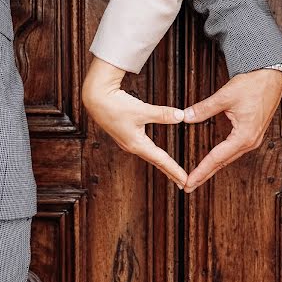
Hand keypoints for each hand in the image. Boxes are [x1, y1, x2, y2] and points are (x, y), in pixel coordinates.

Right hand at [82, 57, 186, 188]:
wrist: (95, 98)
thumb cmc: (115, 105)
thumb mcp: (141, 110)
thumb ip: (162, 114)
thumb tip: (181, 116)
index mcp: (136, 144)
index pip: (161, 160)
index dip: (174, 170)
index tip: (185, 181)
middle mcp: (132, 146)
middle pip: (156, 161)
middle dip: (170, 172)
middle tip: (183, 183)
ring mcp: (127, 141)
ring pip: (149, 156)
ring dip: (162, 164)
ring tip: (172, 171)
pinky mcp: (125, 134)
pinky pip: (144, 148)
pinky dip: (153, 154)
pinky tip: (155, 154)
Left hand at [183, 69, 281, 192]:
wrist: (272, 76)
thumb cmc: (253, 84)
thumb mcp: (225, 96)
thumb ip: (204, 109)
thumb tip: (185, 117)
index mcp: (244, 136)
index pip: (216, 158)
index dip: (201, 171)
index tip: (188, 182)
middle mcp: (250, 141)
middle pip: (222, 163)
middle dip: (205, 174)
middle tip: (188, 186)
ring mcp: (253, 138)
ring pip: (228, 158)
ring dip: (213, 167)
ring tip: (198, 176)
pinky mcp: (252, 133)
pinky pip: (234, 150)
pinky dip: (221, 157)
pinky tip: (213, 160)